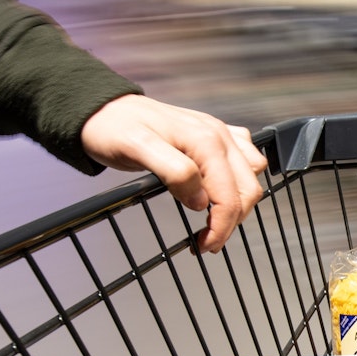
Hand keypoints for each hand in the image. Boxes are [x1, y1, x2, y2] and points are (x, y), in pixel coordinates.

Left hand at [81, 95, 267, 252]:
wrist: (105, 109)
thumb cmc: (115, 128)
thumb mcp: (136, 149)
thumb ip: (174, 172)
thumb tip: (201, 200)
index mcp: (205, 141)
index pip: (229, 195)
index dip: (221, 226)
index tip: (203, 246)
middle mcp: (219, 135)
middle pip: (247, 189)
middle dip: (231, 221)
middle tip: (206, 241)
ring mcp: (220, 133)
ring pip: (251, 176)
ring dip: (239, 202)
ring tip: (214, 218)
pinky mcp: (215, 135)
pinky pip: (246, 157)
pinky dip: (239, 179)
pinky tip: (219, 188)